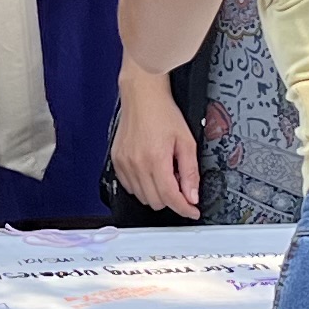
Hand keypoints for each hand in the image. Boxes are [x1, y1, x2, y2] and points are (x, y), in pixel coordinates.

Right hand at [111, 70, 200, 217]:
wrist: (142, 96)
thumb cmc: (163, 113)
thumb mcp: (186, 141)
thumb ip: (190, 171)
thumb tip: (192, 195)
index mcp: (156, 159)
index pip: (171, 197)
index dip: (184, 208)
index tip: (192, 211)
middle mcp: (137, 164)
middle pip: (156, 202)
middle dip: (172, 198)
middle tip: (180, 182)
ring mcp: (124, 164)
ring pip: (142, 197)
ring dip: (156, 193)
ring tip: (164, 172)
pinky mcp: (116, 161)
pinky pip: (129, 187)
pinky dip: (142, 186)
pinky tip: (150, 171)